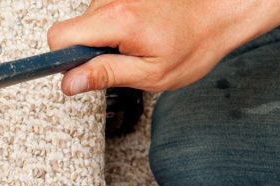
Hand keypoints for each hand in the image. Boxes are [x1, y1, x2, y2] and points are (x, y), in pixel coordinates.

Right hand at [47, 0, 279, 94]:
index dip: (62, 59)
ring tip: (136, 45)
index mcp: (116, 20)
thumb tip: (69, 82)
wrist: (221, 14)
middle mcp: (112, 0)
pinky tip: (139, 33)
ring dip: (103, 40)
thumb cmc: (193, 45)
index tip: (79, 71)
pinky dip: (113, 28)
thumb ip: (105, 75)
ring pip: (86, 23)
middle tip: (120, 61)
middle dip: (86, 51)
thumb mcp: (150, 74)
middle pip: (70, 30)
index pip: (59, 37)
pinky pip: (101, 14)